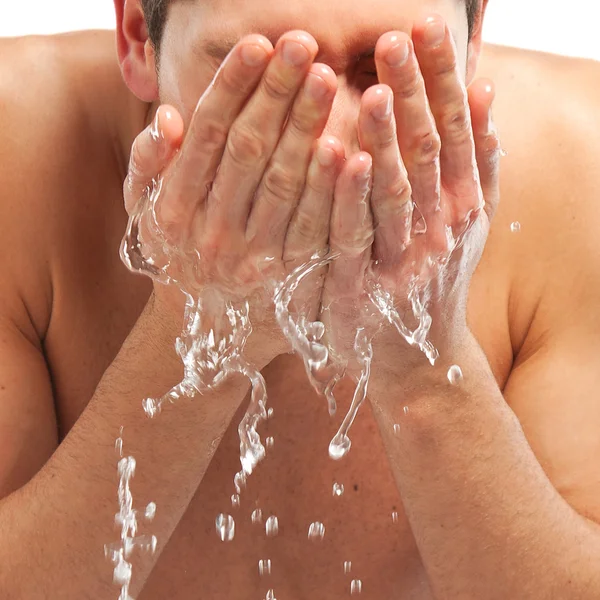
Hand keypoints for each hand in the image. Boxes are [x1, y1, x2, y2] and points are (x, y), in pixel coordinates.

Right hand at [121, 31, 346, 367]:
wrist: (213, 338)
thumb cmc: (182, 266)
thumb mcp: (148, 222)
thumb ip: (148, 169)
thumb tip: (167, 118)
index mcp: (177, 213)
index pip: (208, 136)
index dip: (233, 87)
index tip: (259, 43)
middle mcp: (215, 236)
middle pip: (250, 151)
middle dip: (278, 95)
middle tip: (304, 45)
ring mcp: (258, 260)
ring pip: (285, 185)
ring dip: (308, 129)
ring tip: (329, 77)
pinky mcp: (296, 281)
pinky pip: (319, 230)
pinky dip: (336, 191)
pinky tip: (355, 149)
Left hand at [322, 14, 500, 379]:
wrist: (416, 353)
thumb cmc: (434, 274)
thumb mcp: (465, 218)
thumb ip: (476, 159)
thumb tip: (484, 92)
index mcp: (464, 202)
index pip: (456, 127)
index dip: (442, 77)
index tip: (426, 26)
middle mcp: (442, 227)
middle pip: (428, 150)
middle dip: (412, 94)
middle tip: (393, 37)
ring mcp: (406, 259)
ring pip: (396, 190)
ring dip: (385, 139)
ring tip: (370, 88)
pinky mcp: (368, 288)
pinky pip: (356, 235)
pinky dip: (350, 196)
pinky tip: (341, 154)